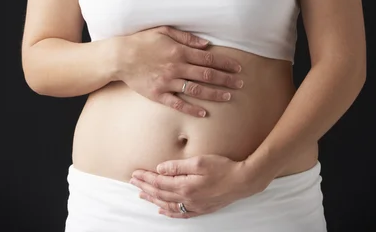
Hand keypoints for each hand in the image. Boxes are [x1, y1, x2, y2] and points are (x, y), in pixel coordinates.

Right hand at [113, 26, 242, 117]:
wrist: (120, 57)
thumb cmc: (143, 41)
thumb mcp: (164, 31)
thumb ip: (186, 37)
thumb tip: (206, 44)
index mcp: (179, 51)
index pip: (208, 58)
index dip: (225, 64)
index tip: (238, 68)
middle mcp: (176, 67)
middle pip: (207, 75)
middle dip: (226, 80)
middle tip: (240, 84)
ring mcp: (167, 82)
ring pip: (196, 90)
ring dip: (214, 94)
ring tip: (228, 97)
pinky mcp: (158, 94)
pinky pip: (178, 103)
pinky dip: (192, 109)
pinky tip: (204, 113)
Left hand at [129, 154, 267, 218]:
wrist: (242, 181)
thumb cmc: (222, 168)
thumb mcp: (199, 161)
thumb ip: (178, 166)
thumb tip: (160, 169)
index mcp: (185, 185)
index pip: (159, 182)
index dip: (146, 178)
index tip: (135, 173)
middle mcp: (187, 198)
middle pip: (160, 194)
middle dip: (145, 187)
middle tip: (132, 182)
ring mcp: (194, 205)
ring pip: (168, 204)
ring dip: (153, 199)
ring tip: (142, 194)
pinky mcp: (201, 208)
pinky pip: (181, 213)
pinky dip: (169, 212)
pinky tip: (163, 211)